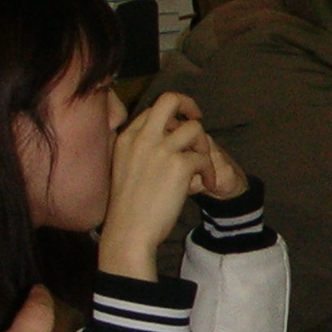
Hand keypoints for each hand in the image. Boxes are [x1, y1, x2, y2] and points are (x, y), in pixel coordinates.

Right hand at [101, 92, 241, 277]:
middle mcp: (142, 137)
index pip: (152, 111)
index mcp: (126, 138)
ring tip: (202, 166)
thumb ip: (138, 151)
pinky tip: (206, 185)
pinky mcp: (179, 165)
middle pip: (170, 100)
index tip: (179, 131)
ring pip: (194, 128)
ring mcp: (161, 149)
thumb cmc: (126, 208)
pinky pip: (204, 158)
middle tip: (197, 119)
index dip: (170, 119)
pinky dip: (210, 171)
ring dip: (203, 145)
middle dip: (189, 105)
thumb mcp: (122, 169)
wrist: (128, 232)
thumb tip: (163, 142)